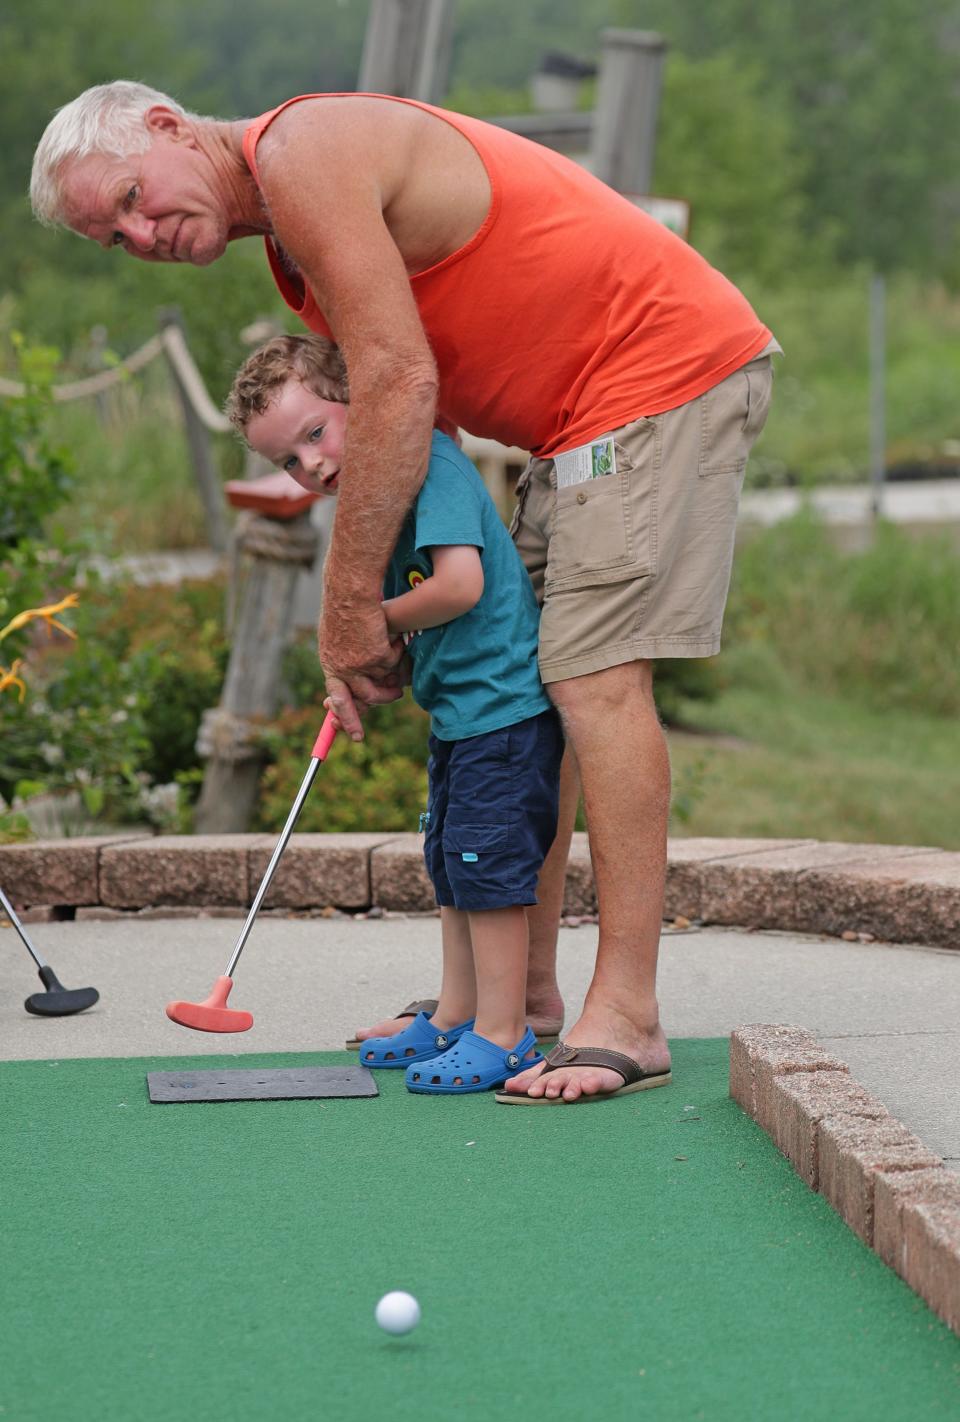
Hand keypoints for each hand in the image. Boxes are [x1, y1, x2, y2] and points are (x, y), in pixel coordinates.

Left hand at [319, 596, 405, 740]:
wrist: (350, 590)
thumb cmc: (346, 606)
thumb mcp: (339, 636)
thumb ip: (347, 658)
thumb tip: (361, 686)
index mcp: (330, 662)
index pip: (338, 697)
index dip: (347, 717)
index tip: (356, 735)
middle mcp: (341, 668)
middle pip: (358, 701)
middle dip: (375, 706)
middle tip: (394, 698)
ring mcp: (357, 664)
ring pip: (381, 682)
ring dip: (392, 671)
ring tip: (397, 651)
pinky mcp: (374, 656)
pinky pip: (393, 662)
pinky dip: (397, 648)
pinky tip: (393, 633)